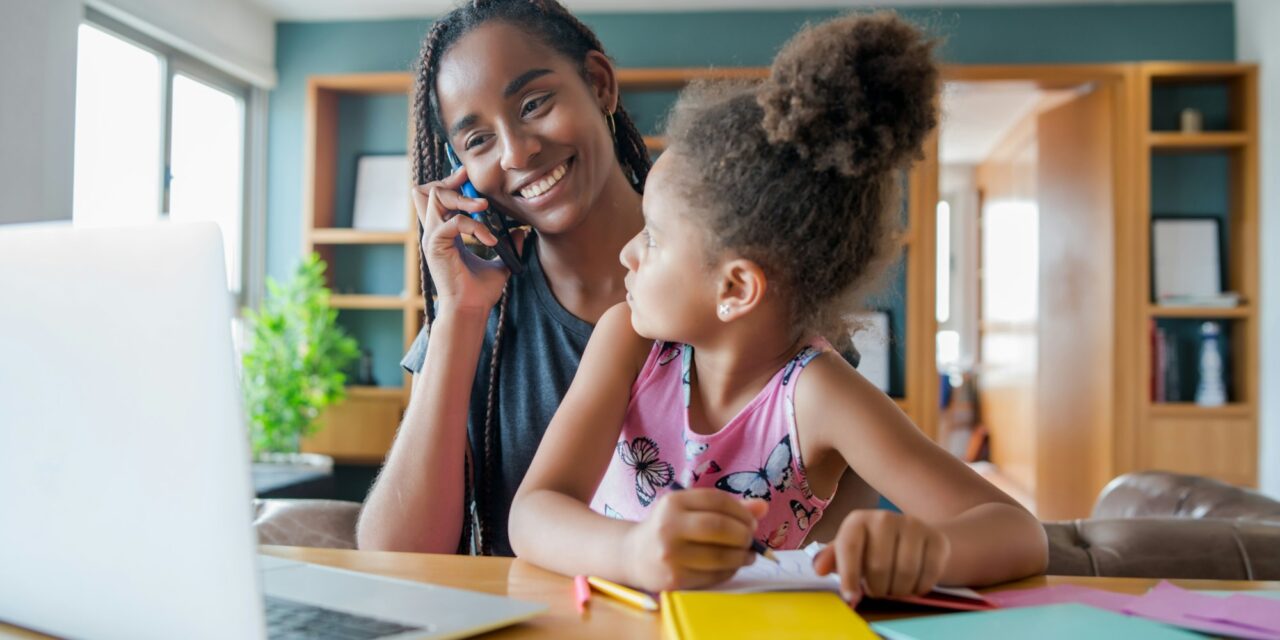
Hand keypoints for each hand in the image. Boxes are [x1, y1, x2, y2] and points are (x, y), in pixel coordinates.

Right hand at [412, 165, 526, 315]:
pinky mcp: (435, 246)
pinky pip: (454, 222)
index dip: (450, 182)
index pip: (437, 197)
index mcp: (444, 233)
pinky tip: (490, 239)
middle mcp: (434, 232)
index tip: (468, 176)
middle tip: (473, 184)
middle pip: (429, 190)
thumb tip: (523, 232)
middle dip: (452, 182)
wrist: (471, 310)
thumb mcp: (499, 263)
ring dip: (463, 198)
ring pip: (437, 198)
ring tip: (484, 207)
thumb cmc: (480, 291)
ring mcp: (432, 238)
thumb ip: (508, 246)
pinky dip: (474, 226)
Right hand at [621, 489, 768, 591]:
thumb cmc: (670, 529)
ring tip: (747, 555)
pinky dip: (729, 571)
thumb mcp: (690, 511)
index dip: (741, 511)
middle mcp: (668, 526)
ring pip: (719, 555)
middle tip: (750, 539)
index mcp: (673, 502)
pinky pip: (713, 576)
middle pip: (719, 527)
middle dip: (743, 534)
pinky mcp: (674, 579)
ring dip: (741, 556)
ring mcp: (670, 555)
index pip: (717, 500)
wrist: (634, 556)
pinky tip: (730, 567)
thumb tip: (763, 507)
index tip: (752, 521)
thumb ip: (726, 507)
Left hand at [812, 510, 949, 604]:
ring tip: (892, 587)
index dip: (849, 576)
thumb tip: (819, 569)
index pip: (849, 548)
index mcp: (858, 520)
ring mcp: (913, 525)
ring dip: (897, 590)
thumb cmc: (874, 547)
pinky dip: (919, 588)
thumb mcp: (851, 550)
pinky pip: (928, 575)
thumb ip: (833, 559)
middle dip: (876, 588)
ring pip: (905, 573)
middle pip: (879, 567)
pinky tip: (912, 583)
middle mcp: (884, 518)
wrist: (916, 536)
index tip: (851, 597)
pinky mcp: (937, 539)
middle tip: (876, 590)